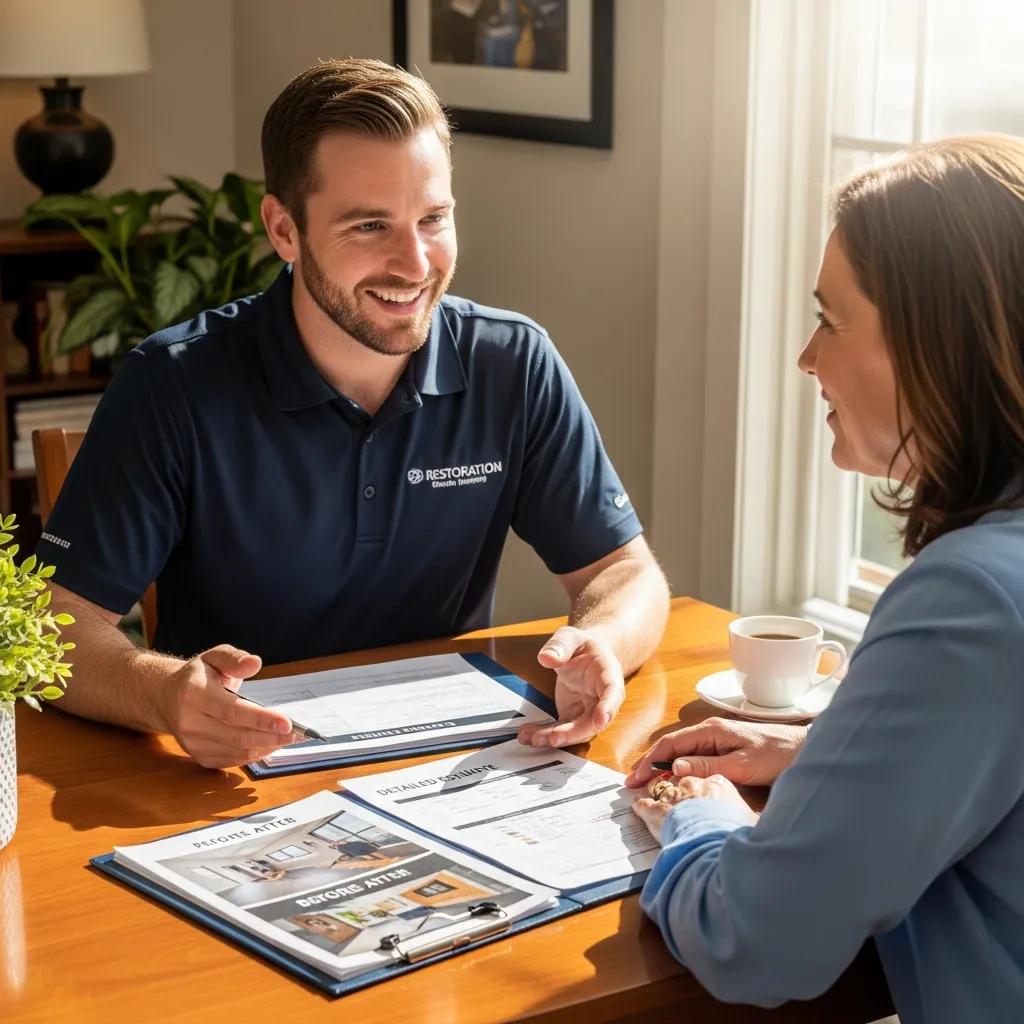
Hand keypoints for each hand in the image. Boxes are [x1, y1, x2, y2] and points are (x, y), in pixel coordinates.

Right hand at [161, 644, 297, 768]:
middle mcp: (190, 722)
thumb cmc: (197, 676)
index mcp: (194, 694)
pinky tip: (269, 745)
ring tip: (288, 739)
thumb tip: (255, 663)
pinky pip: (231, 760)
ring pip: (236, 752)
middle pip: (237, 736)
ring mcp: (193, 743)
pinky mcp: (198, 756)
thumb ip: (234, 658)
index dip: (262, 719)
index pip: (232, 711)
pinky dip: (254, 755)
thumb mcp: (214, 657)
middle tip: (298, 734)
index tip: (287, 723)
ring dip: (267, 747)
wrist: (165, 698)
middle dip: (271, 737)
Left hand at [517, 626, 624, 747]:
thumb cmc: (582, 646)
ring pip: (576, 732)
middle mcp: (602, 699)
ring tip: (533, 739)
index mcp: (609, 676)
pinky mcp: (572, 717)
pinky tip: (527, 735)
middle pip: (592, 722)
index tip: (600, 721)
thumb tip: (546, 658)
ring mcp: (587, 711)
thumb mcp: (571, 637)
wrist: (585, 656)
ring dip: (556, 738)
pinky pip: (560, 730)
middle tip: (553, 738)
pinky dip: (544, 734)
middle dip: (573, 733)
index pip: (612, 694)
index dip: (608, 708)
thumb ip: (560, 645)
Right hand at [625, 717, 807, 788]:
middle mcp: (709, 732)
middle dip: (650, 765)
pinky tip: (672, 780)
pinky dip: (678, 768)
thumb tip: (674, 768)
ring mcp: (716, 740)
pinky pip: (693, 758)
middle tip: (633, 784)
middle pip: (671, 748)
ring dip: (662, 768)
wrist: (804, 750)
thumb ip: (707, 766)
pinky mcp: (723, 750)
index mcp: (710, 730)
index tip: (636, 779)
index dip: (650, 762)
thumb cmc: (777, 755)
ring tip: (646, 784)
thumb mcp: (741, 764)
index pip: (670, 745)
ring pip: (681, 754)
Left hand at [632, 772, 756, 842]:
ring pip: (660, 787)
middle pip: (681, 779)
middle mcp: (693, 783)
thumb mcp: (749, 820)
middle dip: (677, 787)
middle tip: (675, 797)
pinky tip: (638, 807)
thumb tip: (753, 820)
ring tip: (651, 797)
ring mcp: (672, 794)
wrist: (715, 842)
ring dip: (656, 793)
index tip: (698, 794)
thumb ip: (746, 814)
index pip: (705, 778)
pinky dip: (640, 805)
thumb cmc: (735, 832)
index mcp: (717, 782)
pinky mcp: (655, 809)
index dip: (700, 788)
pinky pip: (644, 803)